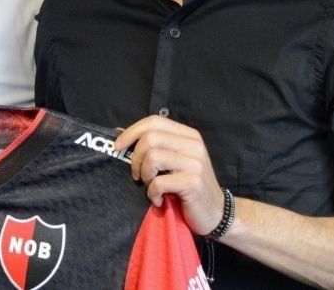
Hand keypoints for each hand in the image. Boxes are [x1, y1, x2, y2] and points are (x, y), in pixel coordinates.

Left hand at [114, 116, 225, 236]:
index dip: (131, 132)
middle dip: (136, 158)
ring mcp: (195, 163)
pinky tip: (159, 200)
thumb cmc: (188, 187)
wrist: (215, 213)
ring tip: (151, 187)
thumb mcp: (174, 161)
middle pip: (151, 138)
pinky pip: (159, 182)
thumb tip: (119, 132)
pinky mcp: (193, 182)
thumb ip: (154, 146)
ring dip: (144, 176)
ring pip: (153, 157)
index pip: (154, 121)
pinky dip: (153, 194)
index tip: (118, 146)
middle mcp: (193, 145)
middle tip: (137, 175)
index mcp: (188, 135)